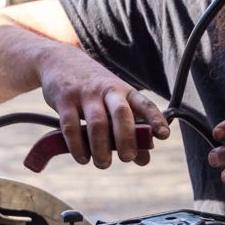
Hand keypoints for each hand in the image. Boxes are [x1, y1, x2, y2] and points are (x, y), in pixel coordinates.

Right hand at [40, 52, 168, 167]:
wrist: (60, 60)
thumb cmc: (94, 91)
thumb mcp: (113, 103)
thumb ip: (128, 131)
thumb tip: (144, 160)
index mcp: (125, 91)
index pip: (144, 104)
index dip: (155, 119)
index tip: (164, 135)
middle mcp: (108, 90)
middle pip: (121, 113)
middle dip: (127, 137)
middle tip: (128, 158)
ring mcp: (85, 94)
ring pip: (97, 122)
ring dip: (101, 147)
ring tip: (103, 163)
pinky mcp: (65, 100)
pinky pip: (71, 125)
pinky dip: (77, 145)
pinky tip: (83, 158)